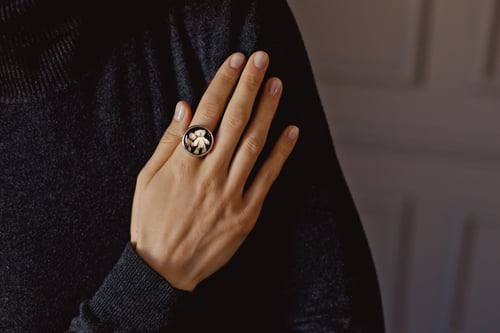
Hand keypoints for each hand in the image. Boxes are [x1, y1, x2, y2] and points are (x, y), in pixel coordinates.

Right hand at [130, 51, 298, 290]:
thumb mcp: (146, 179)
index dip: (222, 83)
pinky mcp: (246, 214)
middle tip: (262, 60)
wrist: (162, 270)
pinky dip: (281, 153)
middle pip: (233, 121)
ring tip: (276, 85)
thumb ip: (168, 143)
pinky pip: (267, 178)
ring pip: (253, 144)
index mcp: (182, 163)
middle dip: (248, 86)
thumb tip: (185, 108)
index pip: (206, 112)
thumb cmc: (151, 222)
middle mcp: (208, 174)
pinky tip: (291, 131)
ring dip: (267, 112)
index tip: (235, 61)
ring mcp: (230, 194)